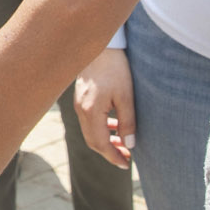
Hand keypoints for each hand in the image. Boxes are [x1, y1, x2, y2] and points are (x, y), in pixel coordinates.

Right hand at [74, 48, 135, 167]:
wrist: (101, 45)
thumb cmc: (115, 68)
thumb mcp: (126, 96)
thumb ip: (128, 122)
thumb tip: (130, 145)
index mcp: (91, 112)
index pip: (101, 144)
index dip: (113, 156)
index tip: (126, 164)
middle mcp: (81, 110)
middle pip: (93, 141)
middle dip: (109, 152)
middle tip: (126, 158)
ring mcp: (79, 104)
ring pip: (91, 131)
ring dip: (106, 140)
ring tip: (123, 144)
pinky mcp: (82, 98)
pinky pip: (90, 121)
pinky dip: (102, 128)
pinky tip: (115, 126)